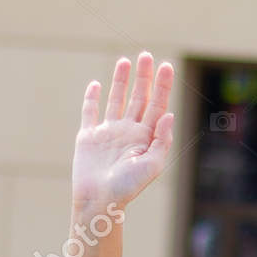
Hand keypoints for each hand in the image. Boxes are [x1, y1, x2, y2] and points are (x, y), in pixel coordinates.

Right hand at [72, 52, 175, 213]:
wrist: (98, 200)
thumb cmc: (127, 188)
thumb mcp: (152, 166)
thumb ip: (162, 141)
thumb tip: (168, 114)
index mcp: (145, 139)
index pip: (157, 106)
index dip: (162, 86)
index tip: (166, 66)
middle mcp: (128, 133)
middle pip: (139, 99)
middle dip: (144, 78)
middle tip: (147, 55)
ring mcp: (108, 133)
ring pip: (116, 100)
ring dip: (121, 81)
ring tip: (126, 61)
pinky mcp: (88, 137)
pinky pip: (90, 113)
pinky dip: (92, 98)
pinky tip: (96, 84)